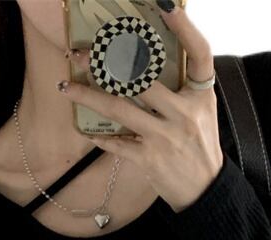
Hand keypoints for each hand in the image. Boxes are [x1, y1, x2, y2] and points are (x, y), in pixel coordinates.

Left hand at [59, 3, 222, 212]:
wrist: (204, 190)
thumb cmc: (199, 146)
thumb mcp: (201, 112)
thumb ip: (181, 88)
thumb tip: (146, 62)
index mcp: (200, 96)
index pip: (200, 53)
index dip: (186, 28)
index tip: (167, 6)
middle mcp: (184, 113)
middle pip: (142, 78)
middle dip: (107, 62)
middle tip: (80, 53)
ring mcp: (166, 136)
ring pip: (119, 109)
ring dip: (88, 96)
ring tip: (66, 87)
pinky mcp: (150, 158)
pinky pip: (117, 143)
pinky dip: (101, 137)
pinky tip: (87, 131)